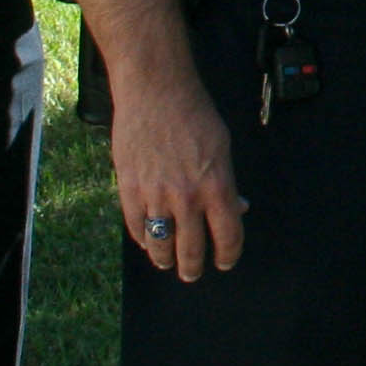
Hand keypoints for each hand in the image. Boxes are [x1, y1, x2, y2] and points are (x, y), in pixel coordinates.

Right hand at [110, 66, 246, 279]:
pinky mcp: (130, 190)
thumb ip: (227, 183)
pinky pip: (137, 228)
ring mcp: (157, 196)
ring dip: (166, 259)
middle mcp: (188, 197)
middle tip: (193, 272)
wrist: (156, 92)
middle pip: (192, 250)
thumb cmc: (194, 115)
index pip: (228, 236)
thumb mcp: (223, 147)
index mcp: (217, 186)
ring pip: (161, 246)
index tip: (225, 262)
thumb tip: (236, 209)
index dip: (228, 255)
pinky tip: (148, 241)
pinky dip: (143, 239)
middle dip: (194, 267)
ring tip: (168, 262)